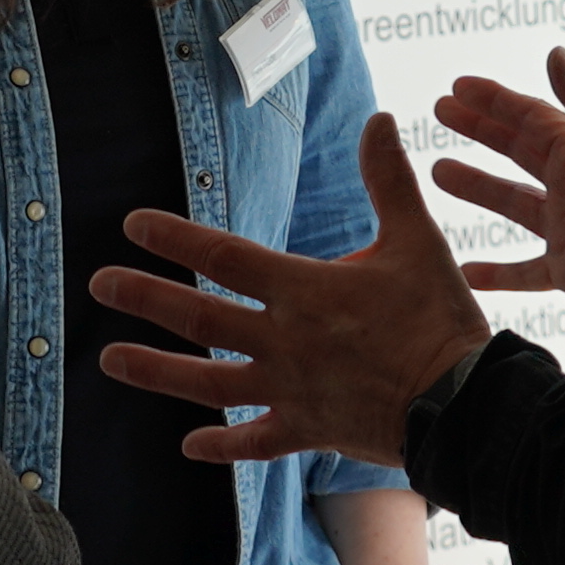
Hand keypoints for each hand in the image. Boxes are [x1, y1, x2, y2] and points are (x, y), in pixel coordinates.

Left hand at [89, 115, 509, 469]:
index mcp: (303, 289)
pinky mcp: (306, 429)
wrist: (465, 403)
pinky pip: (253, 441)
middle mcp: (284, 341)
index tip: (133, 226)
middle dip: (144, 299)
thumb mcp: (417, 240)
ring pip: (208, 381)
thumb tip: (380, 119)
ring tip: (109, 360)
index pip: (223, 256)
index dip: (175, 238)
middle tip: (98, 285)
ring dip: (156, 370)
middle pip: (199, 317)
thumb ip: (388, 180)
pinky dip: (221, 444)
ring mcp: (290, 390)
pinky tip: (189, 445)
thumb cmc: (440, 319)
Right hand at [429, 49, 564, 313]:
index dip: (495, 101)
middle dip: (480, 130)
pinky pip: (523, 272)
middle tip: (441, 111)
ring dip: (477, 188)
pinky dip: (495, 273)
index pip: (530, 118)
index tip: (458, 87)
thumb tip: (555, 53)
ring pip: (512, 204)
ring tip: (437, 172)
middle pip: (516, 150)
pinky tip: (465, 271)